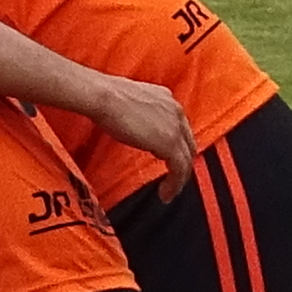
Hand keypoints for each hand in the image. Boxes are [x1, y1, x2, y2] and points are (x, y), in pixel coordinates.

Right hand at [83, 76, 194, 205]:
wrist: (103, 97)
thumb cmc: (105, 98)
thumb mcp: (129, 104)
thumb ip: (141, 116)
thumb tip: (136, 127)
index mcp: (166, 99)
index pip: (180, 127)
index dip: (177, 147)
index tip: (168, 161)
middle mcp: (175, 111)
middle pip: (188, 144)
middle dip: (182, 165)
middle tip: (173, 181)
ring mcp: (175, 127)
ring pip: (187, 159)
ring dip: (180, 179)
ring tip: (169, 192)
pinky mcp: (170, 143)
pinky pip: (180, 169)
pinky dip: (175, 184)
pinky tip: (165, 194)